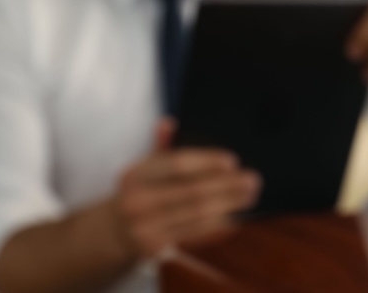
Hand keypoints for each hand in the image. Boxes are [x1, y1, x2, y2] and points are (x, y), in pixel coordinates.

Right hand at [108, 120, 260, 258]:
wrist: (114, 231)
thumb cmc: (140, 193)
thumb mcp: (143, 169)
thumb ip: (160, 147)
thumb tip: (168, 122)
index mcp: (136, 175)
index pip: (178, 164)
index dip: (207, 162)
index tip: (232, 162)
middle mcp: (138, 200)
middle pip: (192, 191)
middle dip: (227, 186)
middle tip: (253, 180)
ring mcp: (145, 226)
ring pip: (197, 214)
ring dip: (229, 205)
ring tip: (249, 196)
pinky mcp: (155, 246)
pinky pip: (194, 234)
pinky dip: (216, 225)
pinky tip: (233, 216)